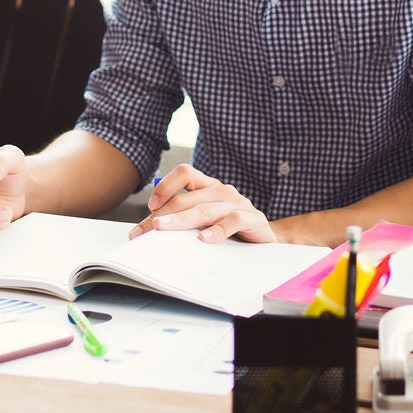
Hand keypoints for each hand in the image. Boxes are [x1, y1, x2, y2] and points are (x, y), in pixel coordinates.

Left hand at [130, 164, 274, 243]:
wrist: (265, 239)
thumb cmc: (231, 229)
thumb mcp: (205, 219)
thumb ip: (184, 217)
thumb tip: (149, 227)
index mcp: (208, 186)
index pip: (185, 173)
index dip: (166, 186)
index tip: (151, 206)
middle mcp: (221, 190)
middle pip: (187, 197)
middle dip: (163, 214)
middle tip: (146, 229)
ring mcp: (237, 203)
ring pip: (204, 209)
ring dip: (180, 220)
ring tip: (162, 228)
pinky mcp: (252, 218)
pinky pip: (232, 220)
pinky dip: (216, 230)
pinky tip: (203, 239)